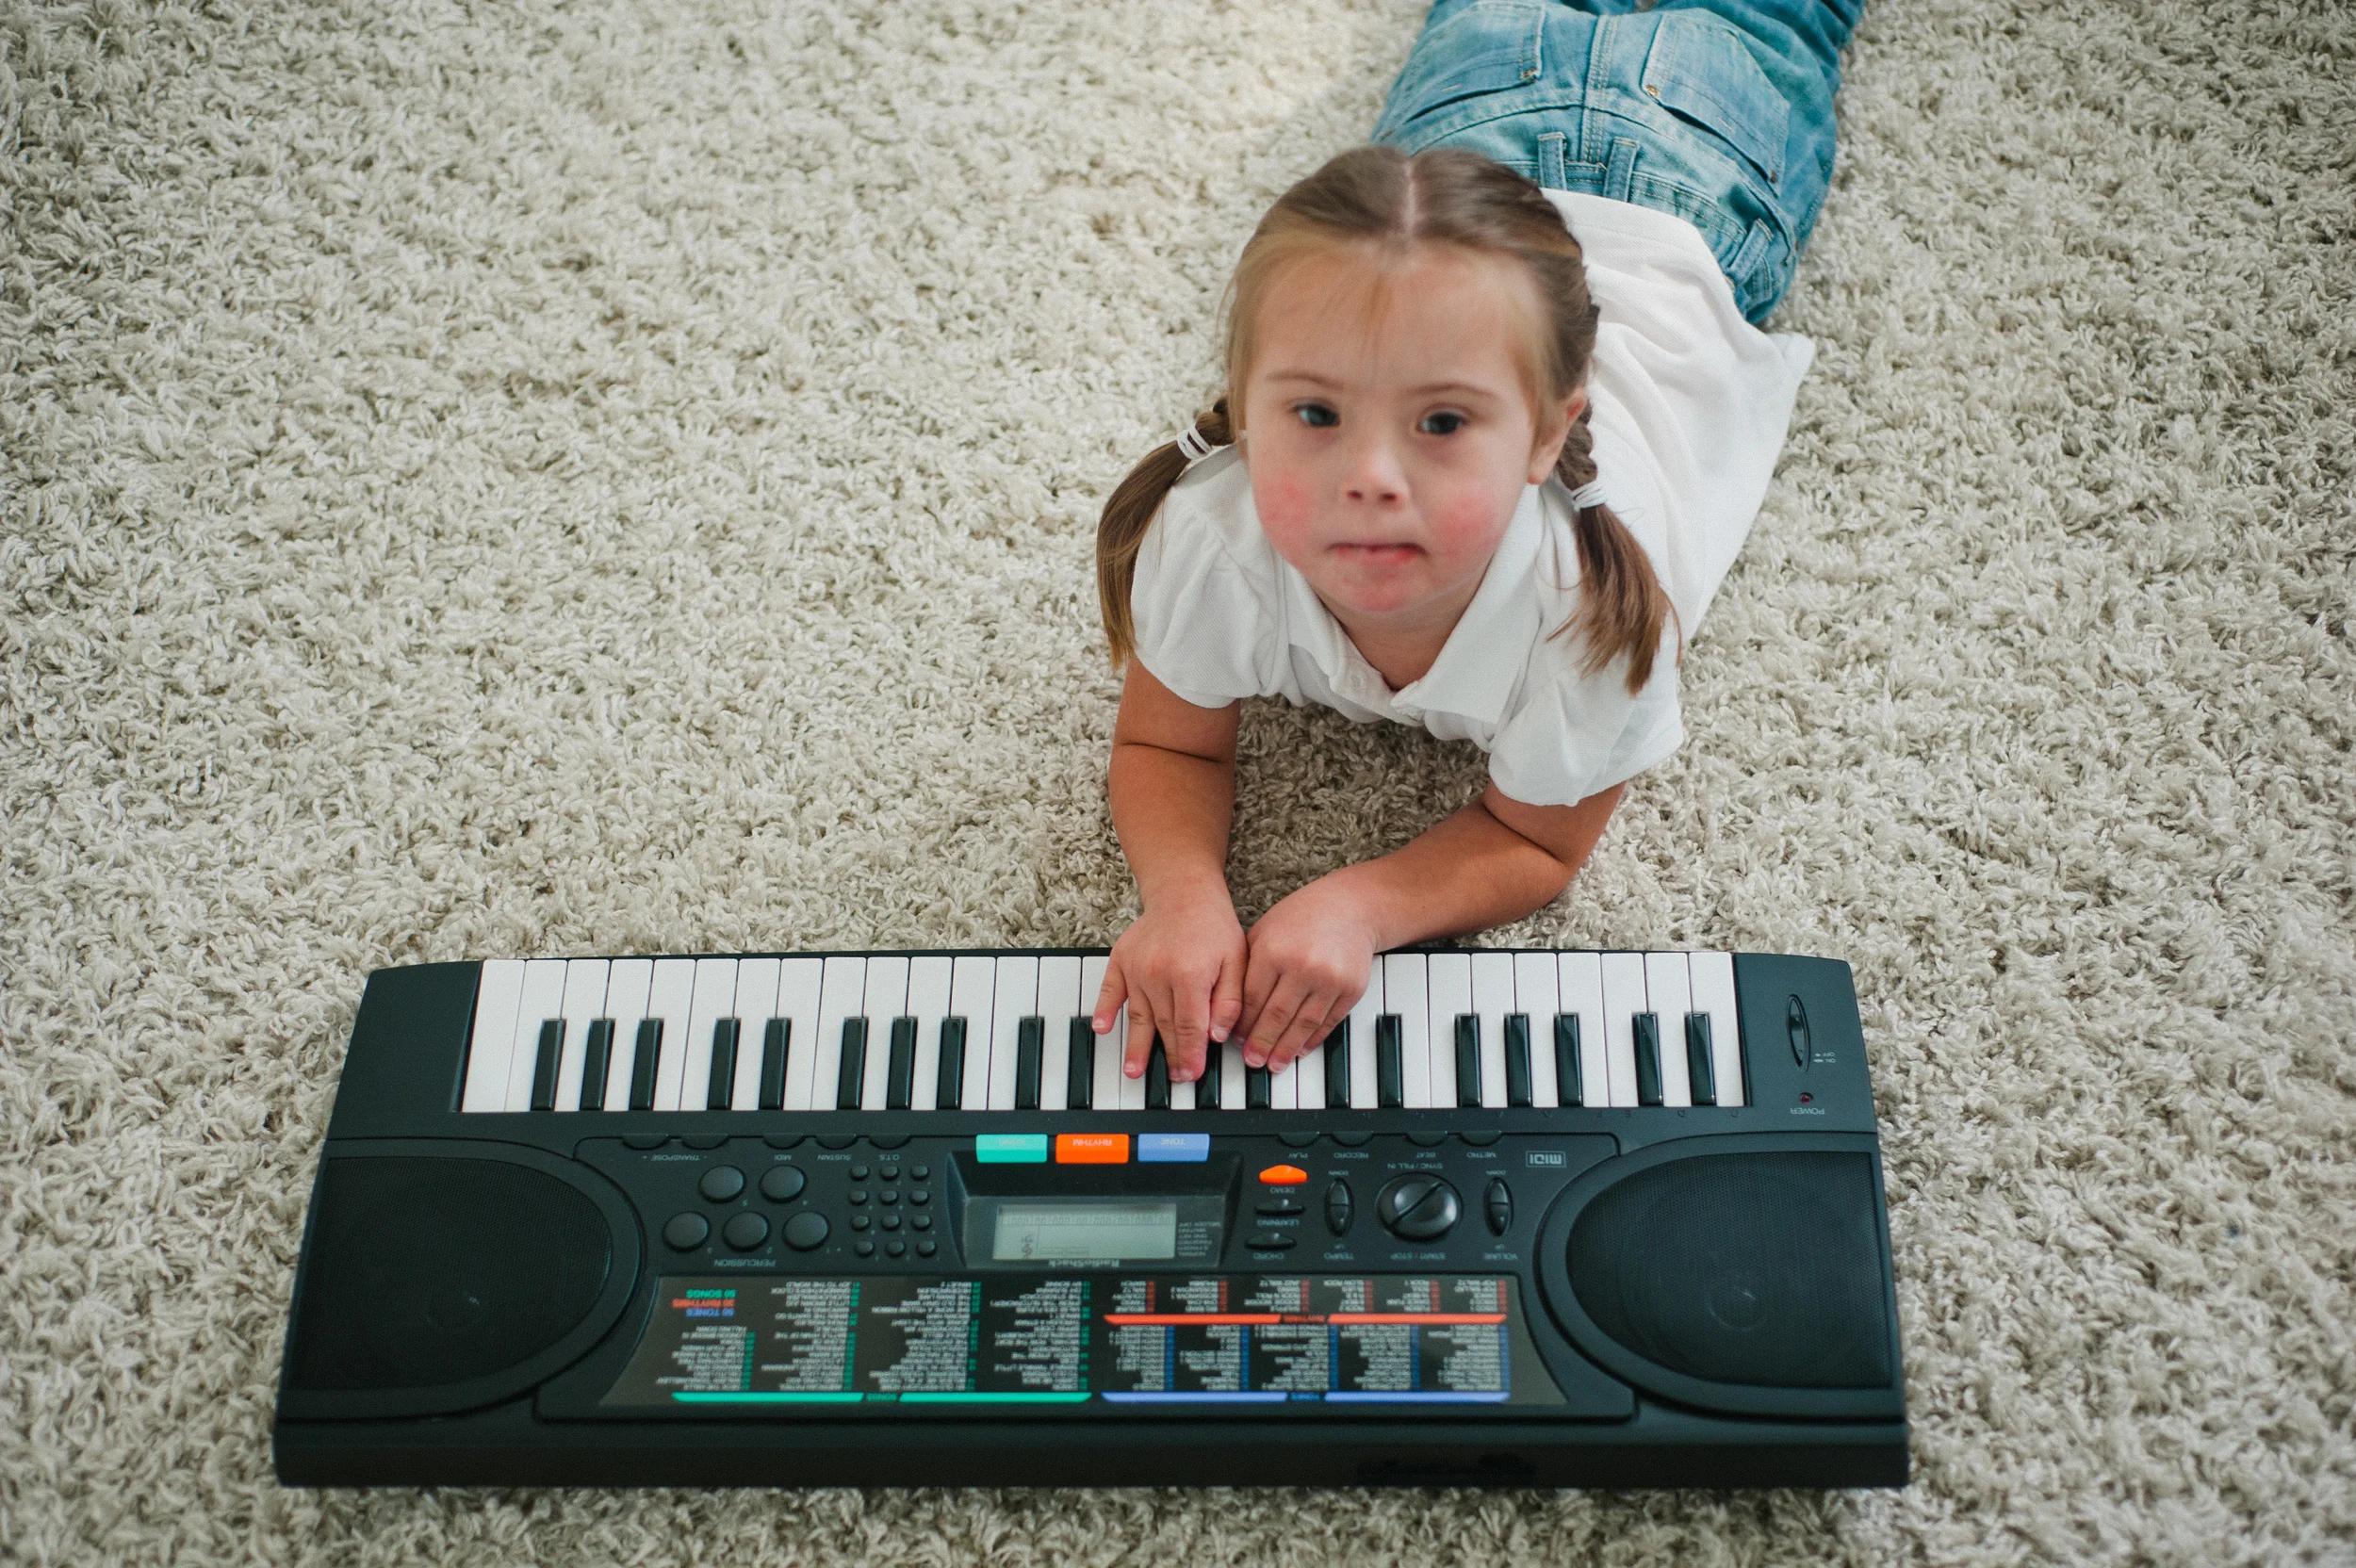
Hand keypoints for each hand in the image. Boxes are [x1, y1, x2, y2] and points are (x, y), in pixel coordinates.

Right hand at [1091, 879, 1246, 1083]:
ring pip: (1139, 1015)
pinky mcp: (1121, 960)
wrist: (1184, 893)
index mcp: (1190, 975)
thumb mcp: (1238, 961)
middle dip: (1170, 1055)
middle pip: (1165, 1025)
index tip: (1191, 1073)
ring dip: (1136, 1046)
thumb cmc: (1213, 926)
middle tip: (1173, 1078)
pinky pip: (1110, 990)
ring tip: (1134, 1070)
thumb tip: (1218, 1035)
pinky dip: (1105, 1010)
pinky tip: (1102, 1028)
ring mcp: (1136, 968)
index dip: (1191, 1053)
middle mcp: (1159, 973)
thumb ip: (1230, 1000)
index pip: (1190, 1026)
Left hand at [1236, 874, 1381, 1069]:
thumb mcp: (1264, 932)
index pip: (1251, 999)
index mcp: (1273, 950)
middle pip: (1276, 1016)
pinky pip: (1328, 1022)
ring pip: (1302, 1025)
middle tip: (1252, 1061)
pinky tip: (1300, 1050)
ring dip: (1286, 1049)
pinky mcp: (1351, 989)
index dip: (1242, 1024)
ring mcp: (1329, 979)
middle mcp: (1301, 965)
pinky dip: (1313, 1040)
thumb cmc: (1301, 918)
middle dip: (1261, 1043)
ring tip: (1274, 1065)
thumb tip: (1232, 1013)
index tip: (1236, 1040)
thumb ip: (1247, 968)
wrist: (1352, 907)